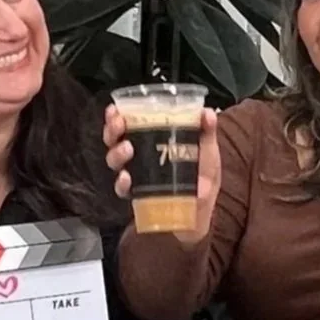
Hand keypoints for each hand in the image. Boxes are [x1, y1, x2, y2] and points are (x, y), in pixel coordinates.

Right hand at [103, 104, 222, 244]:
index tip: (114, 109)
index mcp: (150, 140)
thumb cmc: (202, 176)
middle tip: (119, 124)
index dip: (115, 116)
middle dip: (112, 130)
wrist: (204, 210)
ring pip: (115, 162)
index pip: (127, 123)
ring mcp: (137, 177)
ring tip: (127, 148)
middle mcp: (138, 157)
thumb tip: (207, 112)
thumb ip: (206, 131)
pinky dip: (123, 183)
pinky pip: (123, 190)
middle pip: (114, 140)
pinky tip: (127, 177)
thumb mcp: (207, 150)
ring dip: (117, 153)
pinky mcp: (139, 197)